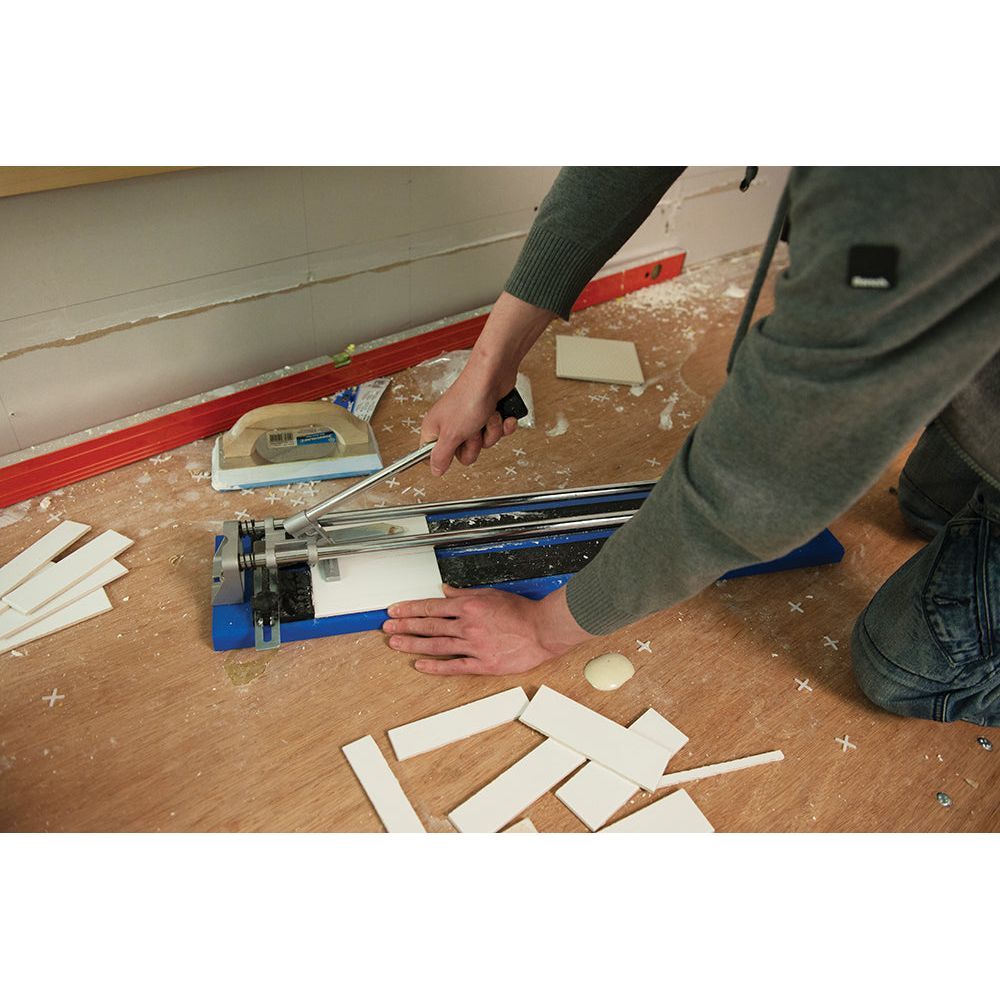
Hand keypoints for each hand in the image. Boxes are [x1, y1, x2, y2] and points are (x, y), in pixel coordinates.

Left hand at [382, 584, 591, 674]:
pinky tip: (420, 665)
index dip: (409, 609)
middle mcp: (467, 626)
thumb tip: (447, 591)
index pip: (431, 607)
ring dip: (413, 645)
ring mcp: (473, 646)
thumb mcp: (491, 594)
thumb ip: (466, 594)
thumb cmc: (522, 612)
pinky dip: (435, 667)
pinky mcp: (482, 664)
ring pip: (436, 646)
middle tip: (387, 627)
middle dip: (404, 626)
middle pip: (429, 626)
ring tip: (396, 644)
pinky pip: (454, 666)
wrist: (543, 630)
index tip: (394, 611)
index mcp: (469, 607)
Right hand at [420, 368, 518, 475]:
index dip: (443, 458)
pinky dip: (503, 425)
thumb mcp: (452, 434)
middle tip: (472, 430)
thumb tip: (434, 470)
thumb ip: (441, 456)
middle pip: (464, 454)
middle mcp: (451, 425)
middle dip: (475, 444)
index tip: (452, 451)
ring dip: (491, 432)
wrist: (493, 374)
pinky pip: (498, 432)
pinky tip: (501, 415)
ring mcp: (471, 420)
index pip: (430, 455)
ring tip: (487, 416)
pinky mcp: (487, 415)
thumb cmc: (469, 397)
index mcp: (435, 429)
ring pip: (484, 444)